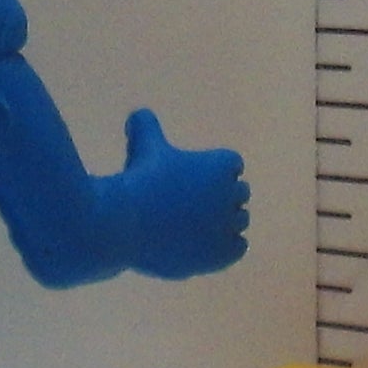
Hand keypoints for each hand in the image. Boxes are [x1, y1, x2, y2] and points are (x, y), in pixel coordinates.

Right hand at [120, 110, 249, 279]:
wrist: (126, 223)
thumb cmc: (138, 180)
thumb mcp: (142, 145)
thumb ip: (146, 126)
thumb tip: (139, 114)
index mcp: (220, 165)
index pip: (232, 164)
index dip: (214, 170)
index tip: (197, 177)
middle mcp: (230, 194)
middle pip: (240, 192)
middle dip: (222, 196)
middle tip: (196, 203)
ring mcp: (227, 226)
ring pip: (240, 221)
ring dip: (225, 221)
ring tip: (199, 226)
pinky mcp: (222, 253)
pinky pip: (238, 247)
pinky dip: (226, 246)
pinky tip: (205, 245)